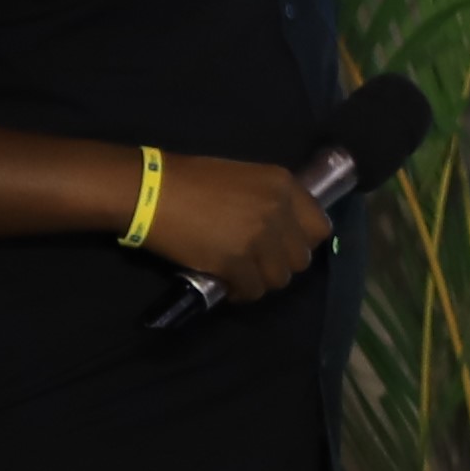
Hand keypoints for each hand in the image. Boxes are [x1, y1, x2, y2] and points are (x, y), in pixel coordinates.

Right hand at [135, 155, 330, 304]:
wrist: (150, 192)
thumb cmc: (191, 180)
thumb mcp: (244, 178)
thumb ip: (268, 200)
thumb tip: (280, 229)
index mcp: (284, 185)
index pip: (319, 227)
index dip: (301, 242)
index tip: (282, 247)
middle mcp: (278, 211)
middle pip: (300, 258)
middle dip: (279, 264)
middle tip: (257, 263)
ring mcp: (258, 238)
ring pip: (279, 279)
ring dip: (261, 281)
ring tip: (241, 275)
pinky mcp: (234, 262)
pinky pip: (252, 291)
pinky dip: (241, 293)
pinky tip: (227, 285)